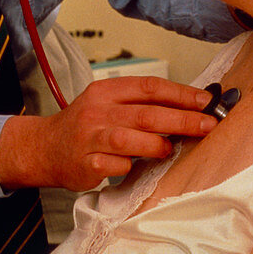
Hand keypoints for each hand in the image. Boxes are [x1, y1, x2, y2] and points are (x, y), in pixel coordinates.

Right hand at [0, 75, 216, 191]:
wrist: (44, 148)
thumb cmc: (84, 125)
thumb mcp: (106, 103)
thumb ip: (139, 103)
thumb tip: (186, 106)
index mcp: (106, 90)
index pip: (150, 87)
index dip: (181, 93)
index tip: (205, 101)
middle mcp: (97, 111)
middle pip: (147, 113)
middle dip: (182, 120)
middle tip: (208, 125)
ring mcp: (90, 138)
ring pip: (131, 139)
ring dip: (158, 145)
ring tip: (172, 149)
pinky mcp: (86, 163)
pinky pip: (117, 166)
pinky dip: (131, 166)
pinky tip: (135, 165)